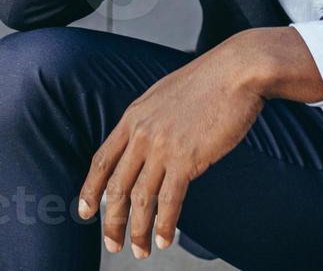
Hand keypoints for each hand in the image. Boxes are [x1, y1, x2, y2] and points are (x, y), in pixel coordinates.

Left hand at [76, 34, 262, 258]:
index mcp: (134, 117)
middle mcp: (142, 134)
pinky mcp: (187, 159)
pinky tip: (164, 240)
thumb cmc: (210, 81)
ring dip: (137, 230)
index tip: (85, 211)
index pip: (102, 160)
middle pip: (117, 186)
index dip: (91, 189)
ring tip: (139, 251)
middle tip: (112, 244)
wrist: (237, 71)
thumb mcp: (166, 95)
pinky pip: (169, 201)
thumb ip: (151, 119)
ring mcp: (162, 147)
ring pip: (140, 199)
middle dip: (111, 221)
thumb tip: (148, 140)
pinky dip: (165, 225)